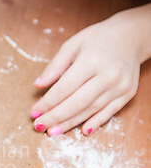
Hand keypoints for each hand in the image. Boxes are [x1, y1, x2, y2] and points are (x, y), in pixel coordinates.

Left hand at [31, 4, 150, 136]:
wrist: (132, 36)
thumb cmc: (97, 39)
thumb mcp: (72, 45)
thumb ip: (55, 66)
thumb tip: (38, 85)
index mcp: (91, 61)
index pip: (64, 88)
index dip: (47, 103)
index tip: (34, 112)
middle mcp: (108, 76)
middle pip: (77, 103)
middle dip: (55, 117)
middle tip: (40, 126)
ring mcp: (120, 86)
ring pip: (91, 110)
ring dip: (70, 123)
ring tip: (53, 132)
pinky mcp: (128, 94)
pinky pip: (109, 112)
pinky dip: (95, 123)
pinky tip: (82, 131)